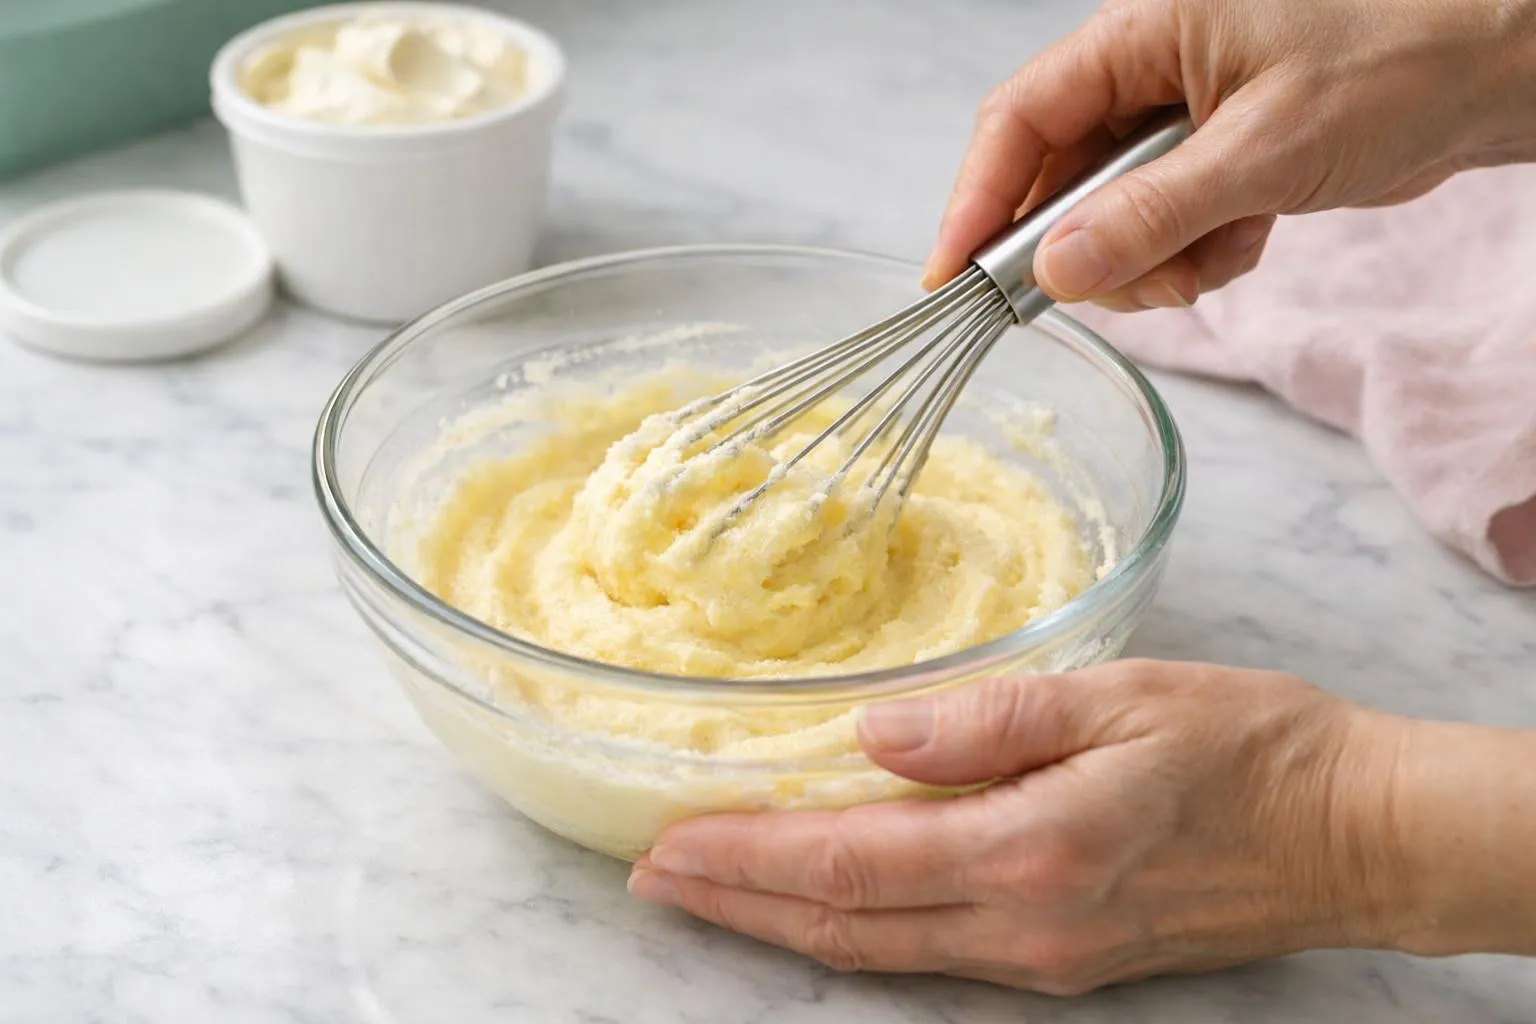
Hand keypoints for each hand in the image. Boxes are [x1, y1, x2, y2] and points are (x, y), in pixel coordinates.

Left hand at [627, 660, 1410, 993]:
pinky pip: (930, 953)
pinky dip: (855, 931)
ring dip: (781, 923)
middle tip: (650, 878)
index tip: (664, 844)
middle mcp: (1024, 924)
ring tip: (708, 893)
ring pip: (877, 952)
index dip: (743, 859)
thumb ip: (989, 719)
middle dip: (735, 904)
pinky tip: (822, 904)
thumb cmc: (1249, 746)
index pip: (847, 864)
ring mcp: (1044, 956)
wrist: (1352, 832)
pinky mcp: (1065, 958)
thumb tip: (872, 733)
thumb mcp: (1121, 698)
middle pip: (843, 926)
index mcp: (1030, 850)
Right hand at [924, 0, 1535, 309]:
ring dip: (1155, 263)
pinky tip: (1251, 238)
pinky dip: (1197, 256)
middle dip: (1089, 251)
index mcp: (1140, 35)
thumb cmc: (1400, 61)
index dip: (976, 199)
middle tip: (1138, 284)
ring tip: (1221, 253)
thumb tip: (1059, 272)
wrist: (1498, 71)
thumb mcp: (1264, 150)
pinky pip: (1164, 230)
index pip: (1020, 120)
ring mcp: (1179, 122)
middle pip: (1059, 182)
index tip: (952, 277)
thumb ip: (1151, 215)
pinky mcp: (1213, 161)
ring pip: (1111, 220)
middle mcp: (1147, 76)